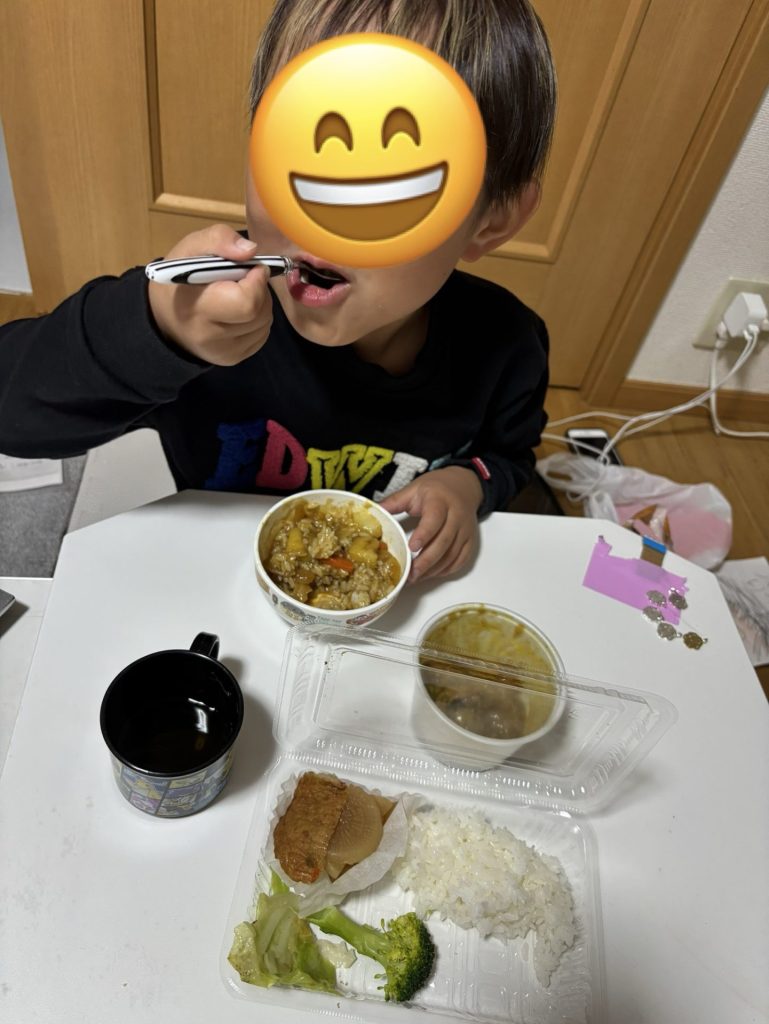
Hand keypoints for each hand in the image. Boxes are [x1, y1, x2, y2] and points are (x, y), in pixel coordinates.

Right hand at [148, 224, 272, 364]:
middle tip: (241, 280)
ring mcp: (224, 353)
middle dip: (259, 290)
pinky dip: (257, 320)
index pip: (247, 302)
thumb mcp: (192, 247)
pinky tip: (238, 312)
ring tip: (237, 295)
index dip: (256, 281)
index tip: (249, 268)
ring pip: (265, 323)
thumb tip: (251, 251)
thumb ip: (220, 239)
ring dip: (260, 304)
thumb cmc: (180, 279)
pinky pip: (261, 335)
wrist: (164, 317)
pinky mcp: (233, 359)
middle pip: (260, 312)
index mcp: (198, 307)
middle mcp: (211, 338)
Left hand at [379, 466, 482, 581]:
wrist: (463, 485)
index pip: (434, 519)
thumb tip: (372, 511)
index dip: (424, 534)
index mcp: (440, 501)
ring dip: (434, 569)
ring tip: (417, 577)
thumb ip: (394, 502)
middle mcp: (456, 515)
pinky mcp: (470, 540)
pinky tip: (432, 573)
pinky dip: (446, 570)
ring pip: (452, 554)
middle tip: (411, 574)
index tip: (411, 547)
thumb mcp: (414, 490)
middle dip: (426, 561)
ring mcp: (465, 529)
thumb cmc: (436, 489)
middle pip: (444, 542)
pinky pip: (461, 559)